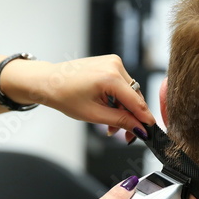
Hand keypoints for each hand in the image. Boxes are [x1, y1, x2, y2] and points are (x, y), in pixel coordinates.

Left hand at [27, 55, 153, 142]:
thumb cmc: (64, 95)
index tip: (150, 132)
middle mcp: (115, 65)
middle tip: (125, 136)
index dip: (145, 119)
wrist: (48, 81)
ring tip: (111, 125)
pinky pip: (122, 85)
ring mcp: (113, 62)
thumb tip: (140, 129)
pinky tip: (109, 110)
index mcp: (110, 77)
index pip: (137, 102)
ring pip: (129, 93)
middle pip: (134, 98)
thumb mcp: (94, 115)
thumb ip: (121, 121)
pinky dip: (118, 99)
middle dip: (130, 117)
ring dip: (123, 110)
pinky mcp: (110, 63)